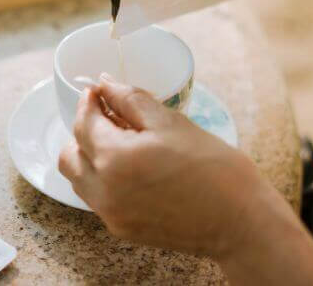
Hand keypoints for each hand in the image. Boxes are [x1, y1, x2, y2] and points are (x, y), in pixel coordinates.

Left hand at [58, 74, 283, 258]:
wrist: (240, 220)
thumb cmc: (214, 169)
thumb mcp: (171, 123)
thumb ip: (131, 100)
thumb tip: (105, 83)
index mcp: (114, 158)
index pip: (83, 123)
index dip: (88, 102)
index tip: (97, 90)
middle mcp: (104, 190)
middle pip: (71, 154)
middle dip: (84, 129)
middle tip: (108, 114)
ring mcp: (111, 214)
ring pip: (79, 179)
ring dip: (88, 155)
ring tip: (119, 141)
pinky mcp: (123, 229)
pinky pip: (97, 198)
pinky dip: (103, 178)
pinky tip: (130, 167)